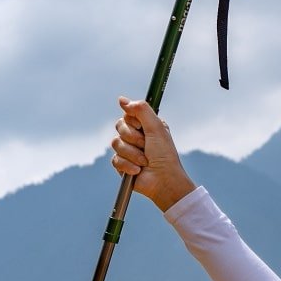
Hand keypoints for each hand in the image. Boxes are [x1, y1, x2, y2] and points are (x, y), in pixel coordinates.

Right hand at [109, 96, 196, 211]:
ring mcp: (128, 150)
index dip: (134, 122)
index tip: (144, 128)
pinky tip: (138, 170)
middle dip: (133, 138)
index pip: (128, 114)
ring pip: (116, 143)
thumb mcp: (156, 128)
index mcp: (146, 126)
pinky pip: (115, 159)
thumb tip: (121, 99)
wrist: (163, 180)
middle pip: (119, 126)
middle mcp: (136, 136)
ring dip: (133, 154)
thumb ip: (141, 110)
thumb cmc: (164, 155)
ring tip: (145, 161)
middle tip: (146, 146)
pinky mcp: (122, 164)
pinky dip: (128, 165)